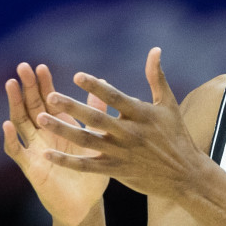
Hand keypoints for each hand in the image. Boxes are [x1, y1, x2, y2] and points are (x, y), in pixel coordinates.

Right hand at [3, 62, 109, 225]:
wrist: (86, 205)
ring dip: (15, 104)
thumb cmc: (93, 174)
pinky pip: (17, 152)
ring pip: (20, 123)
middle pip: (31, 107)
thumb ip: (96, 113)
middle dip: (26, 87)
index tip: (41, 66)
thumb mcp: (97, 140)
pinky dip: (11, 139)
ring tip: (11, 85)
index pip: (48, 100)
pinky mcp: (31, 167)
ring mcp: (35, 150)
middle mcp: (44, 136)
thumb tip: (102, 84)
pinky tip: (7, 125)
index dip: (43, 84)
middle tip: (22, 67)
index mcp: (60, 128)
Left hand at [34, 48, 205, 199]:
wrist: (185, 175)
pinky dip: (66, 161)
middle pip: (96, 119)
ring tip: (41, 119)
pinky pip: (86, 166)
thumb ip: (157, 77)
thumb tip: (154, 50)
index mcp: (141, 114)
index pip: (114, 98)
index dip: (96, 87)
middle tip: (50, 97)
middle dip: (72, 108)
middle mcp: (129, 133)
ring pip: (86, 141)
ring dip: (62, 130)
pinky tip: (47, 154)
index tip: (77, 76)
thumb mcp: (169, 105)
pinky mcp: (115, 170)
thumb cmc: (177, 136)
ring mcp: (121, 153)